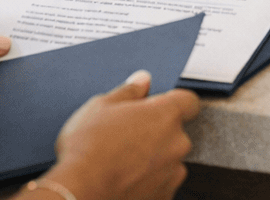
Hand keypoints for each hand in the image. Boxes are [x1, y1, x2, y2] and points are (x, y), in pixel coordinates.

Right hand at [37, 71, 199, 199]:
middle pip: (176, 132)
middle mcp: (176, 144)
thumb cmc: (89, 148)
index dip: (176, 101)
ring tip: (123, 160)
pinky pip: (161, 184)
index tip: (162, 105)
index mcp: (165, 115)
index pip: (189, 101)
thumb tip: (142, 81)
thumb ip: (129, 91)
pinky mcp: (164, 199)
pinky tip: (125, 178)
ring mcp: (172, 175)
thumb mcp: (102, 105)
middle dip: (158, 132)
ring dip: (154, 158)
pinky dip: (148, 181)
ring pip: (169, 160)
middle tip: (129, 134)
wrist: (80, 192)